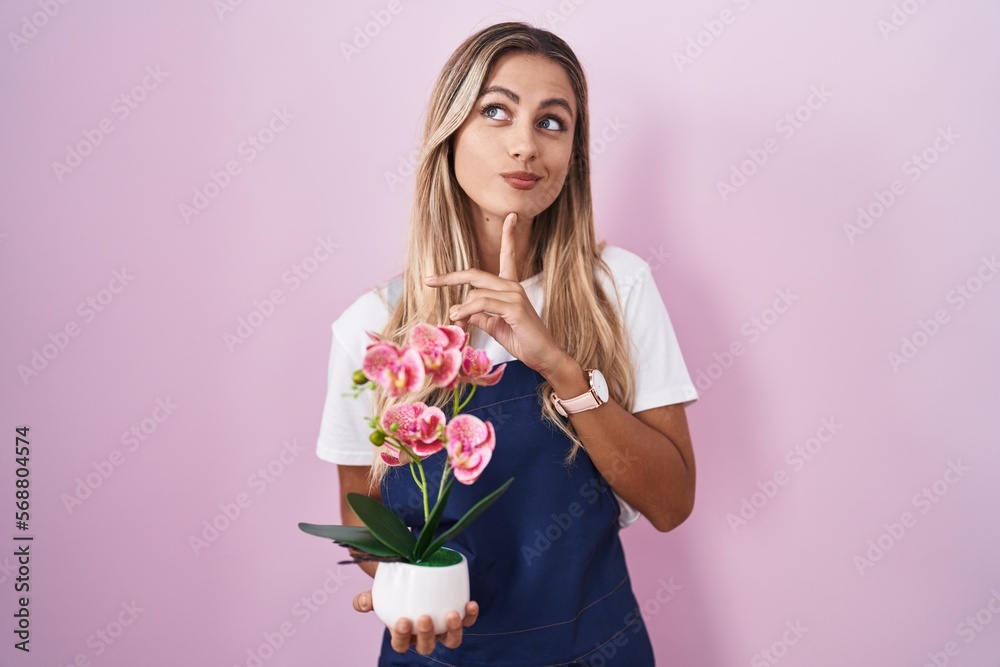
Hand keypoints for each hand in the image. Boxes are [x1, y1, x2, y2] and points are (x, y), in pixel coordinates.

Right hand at [352, 590, 478, 654]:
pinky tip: (470, 604)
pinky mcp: (458, 618)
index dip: (402, 638)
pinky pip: (467, 622)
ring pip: (450, 640)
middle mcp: (425, 636)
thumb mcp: (379, 593)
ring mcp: (443, 629)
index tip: (402, 621)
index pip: (401, 645)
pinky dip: (470, 616)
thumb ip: (368, 598)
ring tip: (452, 614)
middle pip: (427, 645)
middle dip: (426, 635)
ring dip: (453, 630)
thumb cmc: (394, 591)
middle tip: (424, 618)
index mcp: (404, 634)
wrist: (412, 579)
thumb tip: (360, 603)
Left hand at [423, 212, 567, 375]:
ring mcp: (515, 295)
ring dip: (460, 307)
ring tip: (454, 319)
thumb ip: (480, 315)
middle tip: (430, 281)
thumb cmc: (523, 341)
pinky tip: (459, 318)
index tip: (510, 216)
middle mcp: (513, 286)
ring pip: (476, 292)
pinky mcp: (515, 308)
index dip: (509, 235)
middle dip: (450, 277)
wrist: (544, 356)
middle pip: (475, 274)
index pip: (508, 254)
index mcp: (511, 287)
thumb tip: (461, 311)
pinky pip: (482, 303)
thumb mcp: (495, 326)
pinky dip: (467, 310)